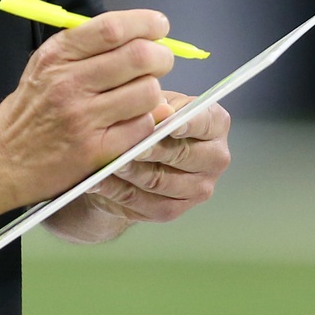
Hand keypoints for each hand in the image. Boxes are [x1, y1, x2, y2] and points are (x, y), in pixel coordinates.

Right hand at [0, 9, 175, 205]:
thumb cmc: (34, 107)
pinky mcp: (95, 150)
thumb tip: (145, 36)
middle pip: (139, 56)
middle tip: (160, 61)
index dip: (145, 23)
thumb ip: (89, 47)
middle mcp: (68, 83)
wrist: (3, 157)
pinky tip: (130, 121)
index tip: (159, 26)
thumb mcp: (47, 64)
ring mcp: (82, 118)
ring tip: (141, 95)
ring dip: (154, 92)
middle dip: (161, 56)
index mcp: (57, 54)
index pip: (112, 28)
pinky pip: (143, 127)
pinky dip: (145, 122)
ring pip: (148, 92)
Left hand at [85, 91, 230, 222]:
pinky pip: (144, 203)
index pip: (206, 122)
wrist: (134, 155)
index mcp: (215, 124)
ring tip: (109, 162)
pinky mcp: (174, 210)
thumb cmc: (146, 118)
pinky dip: (118, 191)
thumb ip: (154, 106)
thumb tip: (159, 112)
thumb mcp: (149, 105)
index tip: (166, 125)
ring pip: (161, 181)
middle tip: (126, 144)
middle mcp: (215, 158)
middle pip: (183, 155)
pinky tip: (99, 181)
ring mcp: (198, 188)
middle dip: (151, 149)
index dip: (187, 123)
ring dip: (132, 172)